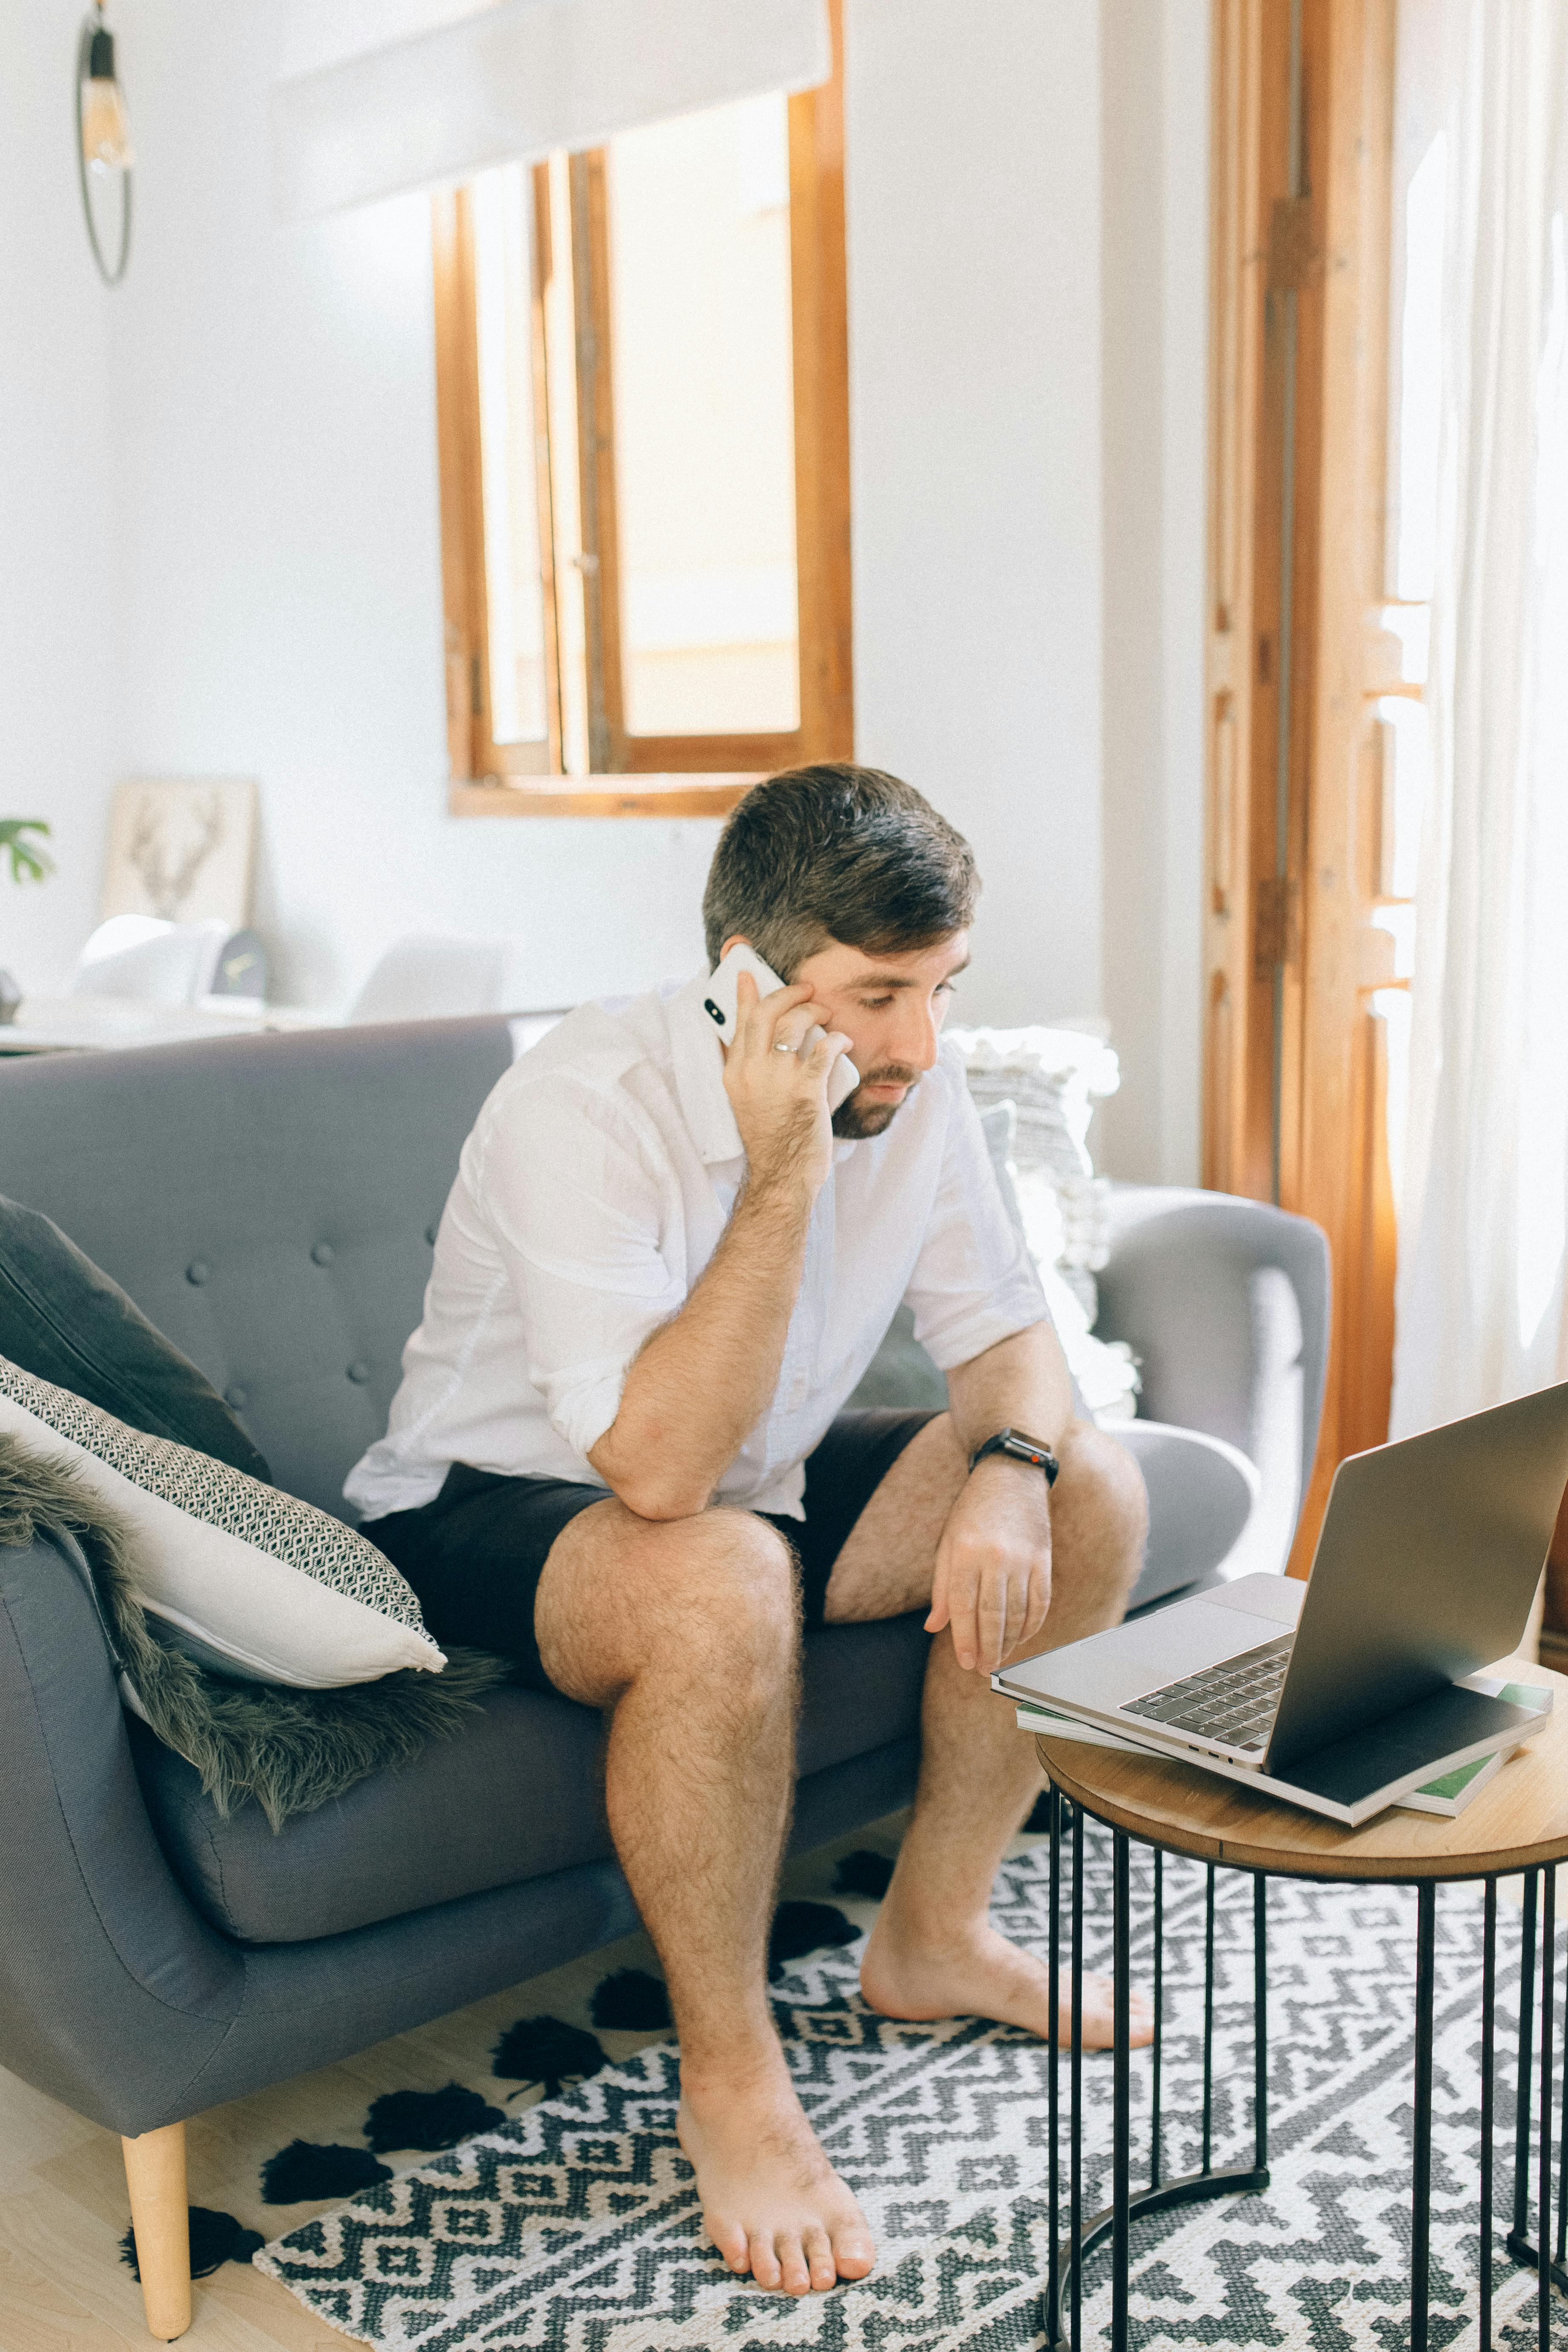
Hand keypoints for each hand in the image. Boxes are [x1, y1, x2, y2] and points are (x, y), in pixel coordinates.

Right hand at [721, 972, 852, 1195]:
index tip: (748, 973)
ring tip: (825, 1014)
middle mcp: (751, 1071)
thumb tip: (761, 1042)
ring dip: (813, 1012)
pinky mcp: (805, 1090)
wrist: (782, 1175)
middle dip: (787, 993)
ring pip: (793, 1024)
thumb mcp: (745, 1100)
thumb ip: (749, 1070)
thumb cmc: (770, 1139)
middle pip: (765, 1013)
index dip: (745, 994)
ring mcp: (777, 1080)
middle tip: (806, 991)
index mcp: (734, 1073)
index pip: (738, 1022)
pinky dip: (836, 1039)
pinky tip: (842, 1041)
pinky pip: (823, 1049)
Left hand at [926, 1457, 1052, 1671]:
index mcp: (966, 1553)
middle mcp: (995, 1558)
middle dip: (987, 1648)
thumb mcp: (948, 1542)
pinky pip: (1040, 1602)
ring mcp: (1023, 1559)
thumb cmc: (973, 1510)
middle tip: (983, 1669)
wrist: (1012, 1476)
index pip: (963, 1607)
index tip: (965, 1662)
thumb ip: (942, 1587)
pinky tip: (1023, 1637)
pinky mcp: (1043, 1560)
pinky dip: (1032, 1624)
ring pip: (1018, 1613)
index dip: (964, 1640)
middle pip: (992, 1615)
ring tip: (1000, 1659)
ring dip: (1010, 1642)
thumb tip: (934, 1626)